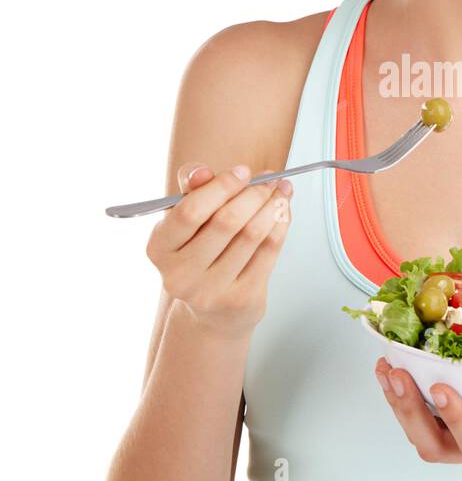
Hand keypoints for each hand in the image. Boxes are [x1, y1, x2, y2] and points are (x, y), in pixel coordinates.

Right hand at [146, 161, 293, 336]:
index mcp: (159, 249)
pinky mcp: (241, 299)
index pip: (190, 211)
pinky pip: (269, 251)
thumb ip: (192, 190)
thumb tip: (201, 172)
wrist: (214, 309)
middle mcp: (180, 275)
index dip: (221, 186)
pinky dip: (281, 224)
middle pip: (226, 222)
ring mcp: (211, 291)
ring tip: (281, 190)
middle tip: (270, 179)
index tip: (243, 171)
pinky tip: (283, 211)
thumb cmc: (201, 252)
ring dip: (273, 205)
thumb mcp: (187, 221)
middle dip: (254, 193)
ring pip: (252, 235)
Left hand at [373, 357, 461, 464]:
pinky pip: (426, 418)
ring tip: (385, 367)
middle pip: (438, 446)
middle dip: (411, 413)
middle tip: (396, 373)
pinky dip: (406, 395)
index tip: (440, 386)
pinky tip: (395, 365)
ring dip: (400, 405)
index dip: (457, 419)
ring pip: (425, 435)